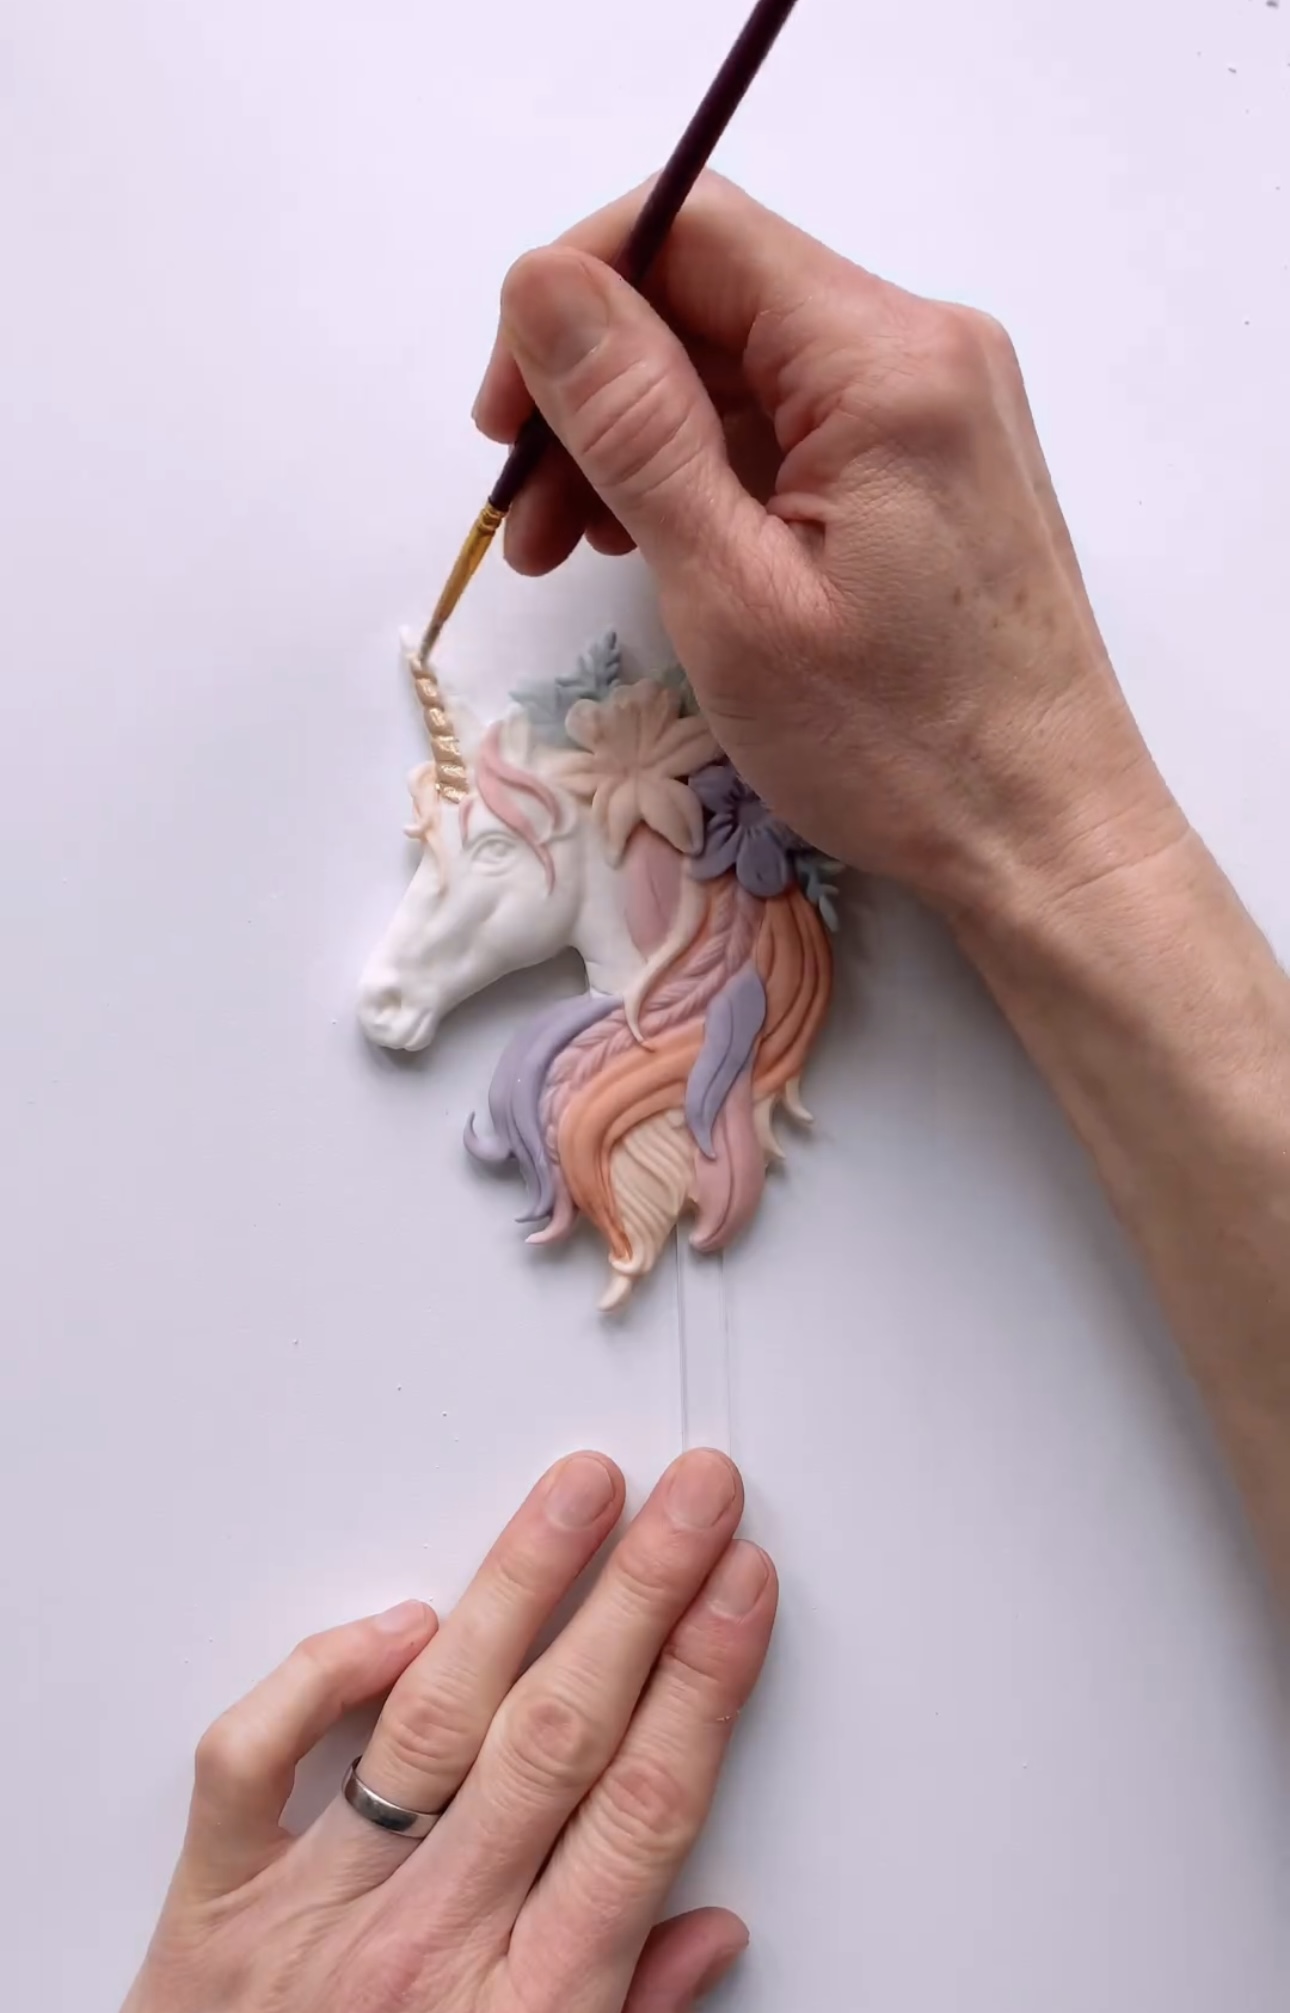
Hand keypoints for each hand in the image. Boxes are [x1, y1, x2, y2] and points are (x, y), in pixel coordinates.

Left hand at [125, 1451, 774, 2012]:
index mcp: (527, 2011)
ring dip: (519, 1587)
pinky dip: (322, 1676)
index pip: (643, 1809)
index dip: (704, 1681)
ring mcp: (316, 1911)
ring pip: (434, 1717)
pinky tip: (400, 1616)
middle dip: (641, 1594)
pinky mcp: (215, 1898)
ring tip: (578, 1498)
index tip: (740, 1586)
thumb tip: (711, 1933)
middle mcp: (428, 1945)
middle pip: (560, 1734)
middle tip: (693, 1498)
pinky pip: (255, 1760)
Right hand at [474, 175, 1185, 921]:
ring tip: (573, 555)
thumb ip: (633, 427)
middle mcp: (925, 349)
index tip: (504, 422)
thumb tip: (540, 283)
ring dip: (639, 445)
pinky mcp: (932, 463)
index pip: (692, 231)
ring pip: (743, 370)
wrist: (1046, 835)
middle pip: (713, 302)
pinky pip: (793, 426)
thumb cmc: (900, 746)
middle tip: (527, 525)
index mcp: (885, 359)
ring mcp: (936, 406)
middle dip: (595, 395)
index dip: (573, 300)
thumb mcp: (734, 594)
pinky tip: (657, 548)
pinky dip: (708, 475)